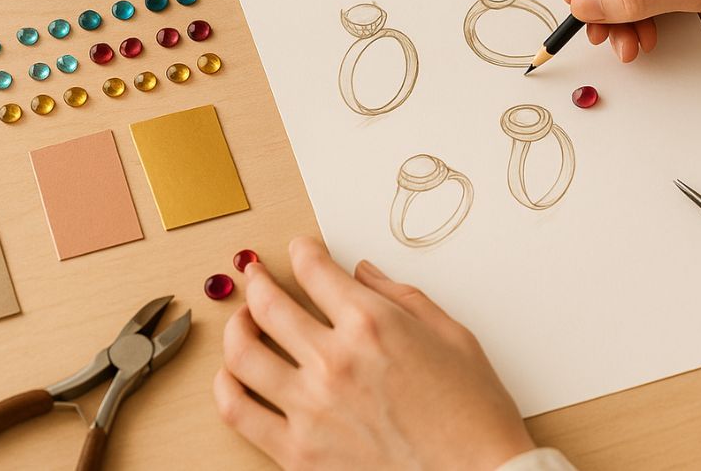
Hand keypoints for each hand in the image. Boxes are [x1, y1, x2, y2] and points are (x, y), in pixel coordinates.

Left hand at [215, 237, 534, 469]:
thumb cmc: (474, 414)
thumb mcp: (453, 336)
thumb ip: (402, 297)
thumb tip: (363, 273)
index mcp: (374, 325)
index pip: (316, 271)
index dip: (301, 252)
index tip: (299, 250)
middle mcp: (335, 360)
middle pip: (270, 305)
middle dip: (258, 281)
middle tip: (256, 275)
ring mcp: (311, 408)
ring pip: (243, 354)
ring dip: (236, 327)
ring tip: (242, 321)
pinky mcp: (298, 452)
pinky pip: (240, 412)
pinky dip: (226, 388)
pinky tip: (231, 375)